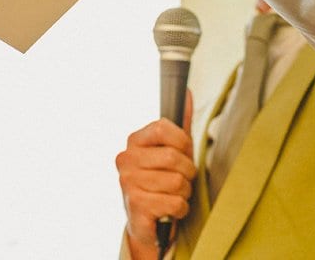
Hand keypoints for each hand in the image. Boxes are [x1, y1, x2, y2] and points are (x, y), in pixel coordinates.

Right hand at [115, 90, 196, 258]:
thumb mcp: (171, 149)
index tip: (184, 152)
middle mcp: (126, 160)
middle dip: (188, 171)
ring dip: (185, 192)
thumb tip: (186, 93)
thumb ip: (180, 123)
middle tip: (183, 179)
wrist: (145, 221)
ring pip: (177, 182)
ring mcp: (128, 183)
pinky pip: (175, 203)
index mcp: (134, 142)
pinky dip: (180, 209)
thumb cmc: (161, 180)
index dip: (182, 142)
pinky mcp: (135, 207)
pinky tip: (170, 210)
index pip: (163, 127)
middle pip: (173, 158)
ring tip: (176, 194)